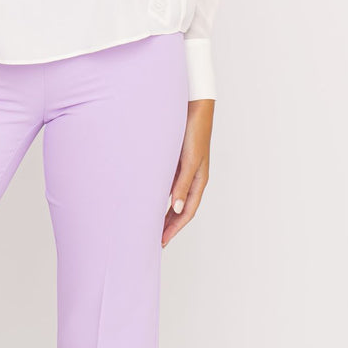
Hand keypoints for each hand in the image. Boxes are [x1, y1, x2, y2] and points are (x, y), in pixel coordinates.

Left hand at [161, 99, 213, 246]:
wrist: (192, 106)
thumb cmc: (194, 131)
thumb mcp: (190, 160)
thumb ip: (183, 184)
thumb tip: (177, 209)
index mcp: (199, 180)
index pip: (187, 211)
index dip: (175, 227)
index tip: (161, 241)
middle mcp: (192, 177)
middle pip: (181, 207)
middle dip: (169, 224)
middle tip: (154, 238)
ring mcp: (183, 168)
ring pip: (173, 196)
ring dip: (164, 210)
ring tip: (150, 222)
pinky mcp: (175, 158)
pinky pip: (167, 182)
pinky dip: (160, 193)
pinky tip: (148, 197)